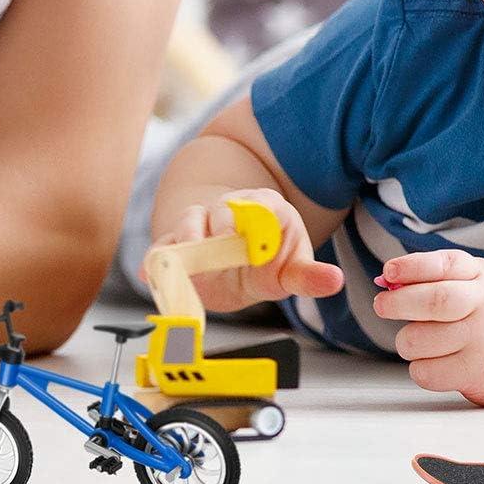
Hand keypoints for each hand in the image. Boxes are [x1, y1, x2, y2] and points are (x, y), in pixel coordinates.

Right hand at [149, 188, 343, 313]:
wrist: (235, 260)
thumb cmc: (268, 259)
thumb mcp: (290, 270)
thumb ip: (308, 276)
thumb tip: (334, 279)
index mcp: (263, 207)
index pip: (259, 204)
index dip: (252, 219)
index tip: (247, 239)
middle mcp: (228, 209)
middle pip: (219, 210)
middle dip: (216, 227)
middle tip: (216, 244)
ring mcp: (200, 223)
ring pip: (188, 221)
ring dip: (185, 240)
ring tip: (184, 262)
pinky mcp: (176, 243)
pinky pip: (163, 247)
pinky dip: (155, 260)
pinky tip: (149, 275)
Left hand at [376, 250, 483, 404]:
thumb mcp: (479, 281)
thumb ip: (436, 277)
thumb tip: (386, 280)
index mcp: (481, 277)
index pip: (443, 264)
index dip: (410, 267)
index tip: (389, 272)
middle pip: (433, 301)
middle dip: (397, 303)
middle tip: (382, 306)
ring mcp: (481, 342)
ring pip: (419, 339)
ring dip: (406, 341)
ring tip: (416, 340)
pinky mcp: (476, 374)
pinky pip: (426, 372)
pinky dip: (419, 368)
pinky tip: (433, 363)